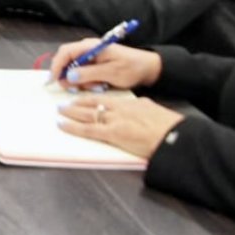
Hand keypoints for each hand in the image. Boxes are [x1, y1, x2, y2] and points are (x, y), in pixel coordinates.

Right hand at [47, 38, 162, 90]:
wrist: (148, 68)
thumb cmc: (132, 67)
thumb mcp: (111, 72)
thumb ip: (89, 74)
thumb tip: (68, 76)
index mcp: (91, 46)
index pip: (65, 52)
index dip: (56, 65)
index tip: (53, 80)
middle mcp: (88, 49)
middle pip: (67, 61)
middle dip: (69, 76)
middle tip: (76, 89)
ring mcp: (91, 57)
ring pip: (74, 70)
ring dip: (81, 81)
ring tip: (97, 86)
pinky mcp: (95, 64)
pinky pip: (83, 74)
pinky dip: (87, 82)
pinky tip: (99, 85)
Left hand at [57, 94, 183, 159]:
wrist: (174, 135)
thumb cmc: (168, 127)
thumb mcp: (152, 112)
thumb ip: (141, 110)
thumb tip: (136, 112)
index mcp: (130, 104)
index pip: (105, 99)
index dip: (90, 99)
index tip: (81, 99)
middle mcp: (120, 109)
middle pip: (93, 104)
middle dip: (77, 104)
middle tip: (65, 103)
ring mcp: (115, 120)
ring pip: (87, 114)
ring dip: (71, 112)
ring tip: (60, 110)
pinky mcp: (113, 133)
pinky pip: (88, 129)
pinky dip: (73, 127)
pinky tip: (63, 125)